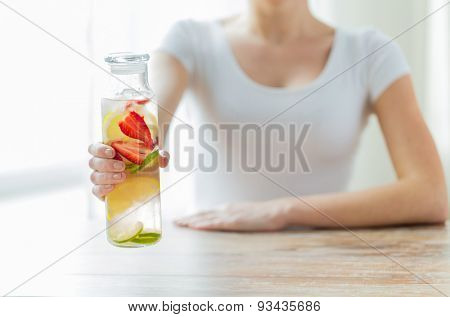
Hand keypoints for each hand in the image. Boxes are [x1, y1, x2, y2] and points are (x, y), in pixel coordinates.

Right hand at [88, 142, 169, 199]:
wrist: (143, 179)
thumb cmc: (142, 162)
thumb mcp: (152, 155)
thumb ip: (159, 154)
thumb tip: (162, 159)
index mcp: (107, 151)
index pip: (94, 148)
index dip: (99, 149)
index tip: (112, 152)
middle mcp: (101, 164)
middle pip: (93, 162)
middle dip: (107, 164)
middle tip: (122, 167)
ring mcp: (100, 178)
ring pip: (94, 177)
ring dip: (107, 177)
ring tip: (122, 177)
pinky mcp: (102, 191)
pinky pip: (96, 191)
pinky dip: (102, 189)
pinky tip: (112, 188)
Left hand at [174, 200, 291, 231]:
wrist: (277, 210)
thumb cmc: (265, 214)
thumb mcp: (248, 214)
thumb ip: (237, 217)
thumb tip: (230, 221)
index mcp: (229, 208)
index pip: (207, 212)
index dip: (193, 215)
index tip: (183, 219)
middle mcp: (226, 209)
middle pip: (202, 214)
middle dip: (187, 218)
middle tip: (174, 222)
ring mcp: (230, 215)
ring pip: (205, 218)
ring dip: (191, 221)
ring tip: (179, 224)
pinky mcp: (235, 221)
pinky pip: (216, 224)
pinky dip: (204, 224)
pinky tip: (194, 226)